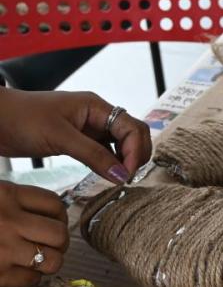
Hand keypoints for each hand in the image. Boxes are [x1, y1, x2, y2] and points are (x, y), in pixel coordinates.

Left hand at [0, 89, 151, 183]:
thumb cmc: (21, 119)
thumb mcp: (59, 137)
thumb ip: (93, 155)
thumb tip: (122, 174)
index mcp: (96, 107)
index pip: (132, 127)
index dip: (135, 150)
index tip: (126, 173)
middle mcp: (97, 116)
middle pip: (132, 135)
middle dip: (136, 155)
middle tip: (127, 177)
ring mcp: (89, 129)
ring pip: (120, 145)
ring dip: (125, 161)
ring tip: (119, 179)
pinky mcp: (79, 141)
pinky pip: (105, 152)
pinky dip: (110, 164)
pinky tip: (106, 175)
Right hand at [0, 182, 68, 286]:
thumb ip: (15, 202)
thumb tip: (53, 214)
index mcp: (5, 195)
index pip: (54, 204)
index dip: (60, 216)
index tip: (53, 222)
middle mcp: (8, 220)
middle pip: (60, 234)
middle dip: (58, 242)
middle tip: (46, 244)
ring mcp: (3, 249)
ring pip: (53, 261)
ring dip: (47, 261)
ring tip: (33, 258)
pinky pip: (32, 280)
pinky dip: (27, 277)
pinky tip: (15, 269)